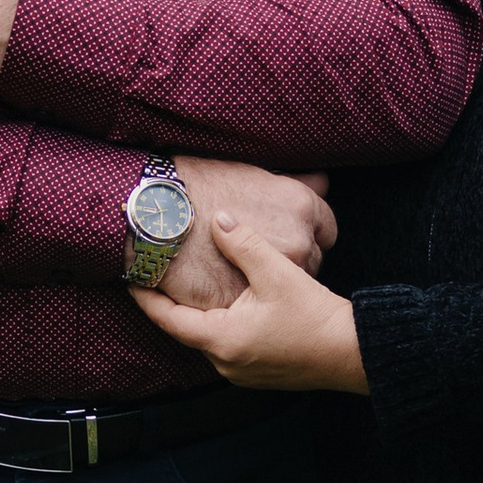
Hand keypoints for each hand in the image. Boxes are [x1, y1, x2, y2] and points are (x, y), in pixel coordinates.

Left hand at [142, 213, 369, 394]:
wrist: (353, 354)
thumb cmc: (316, 317)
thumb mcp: (278, 274)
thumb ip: (245, 245)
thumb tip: (220, 220)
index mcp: (222, 340)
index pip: (168, 319)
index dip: (146, 296)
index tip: (132, 275)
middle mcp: (225, 363)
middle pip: (185, 329)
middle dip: (172, 301)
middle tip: (159, 273)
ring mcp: (241, 372)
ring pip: (206, 337)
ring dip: (198, 312)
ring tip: (188, 285)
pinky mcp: (257, 372)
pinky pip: (226, 345)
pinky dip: (219, 323)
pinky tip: (227, 303)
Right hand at [161, 155, 335, 310]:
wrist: (155, 210)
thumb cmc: (198, 184)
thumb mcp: (254, 173)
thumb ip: (292, 183)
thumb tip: (321, 182)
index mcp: (300, 206)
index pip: (327, 230)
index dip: (308, 233)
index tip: (291, 236)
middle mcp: (296, 242)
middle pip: (309, 262)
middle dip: (290, 260)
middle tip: (264, 255)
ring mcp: (273, 275)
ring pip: (284, 289)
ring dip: (270, 286)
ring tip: (244, 272)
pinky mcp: (246, 300)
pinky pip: (253, 309)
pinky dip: (244, 302)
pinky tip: (227, 286)